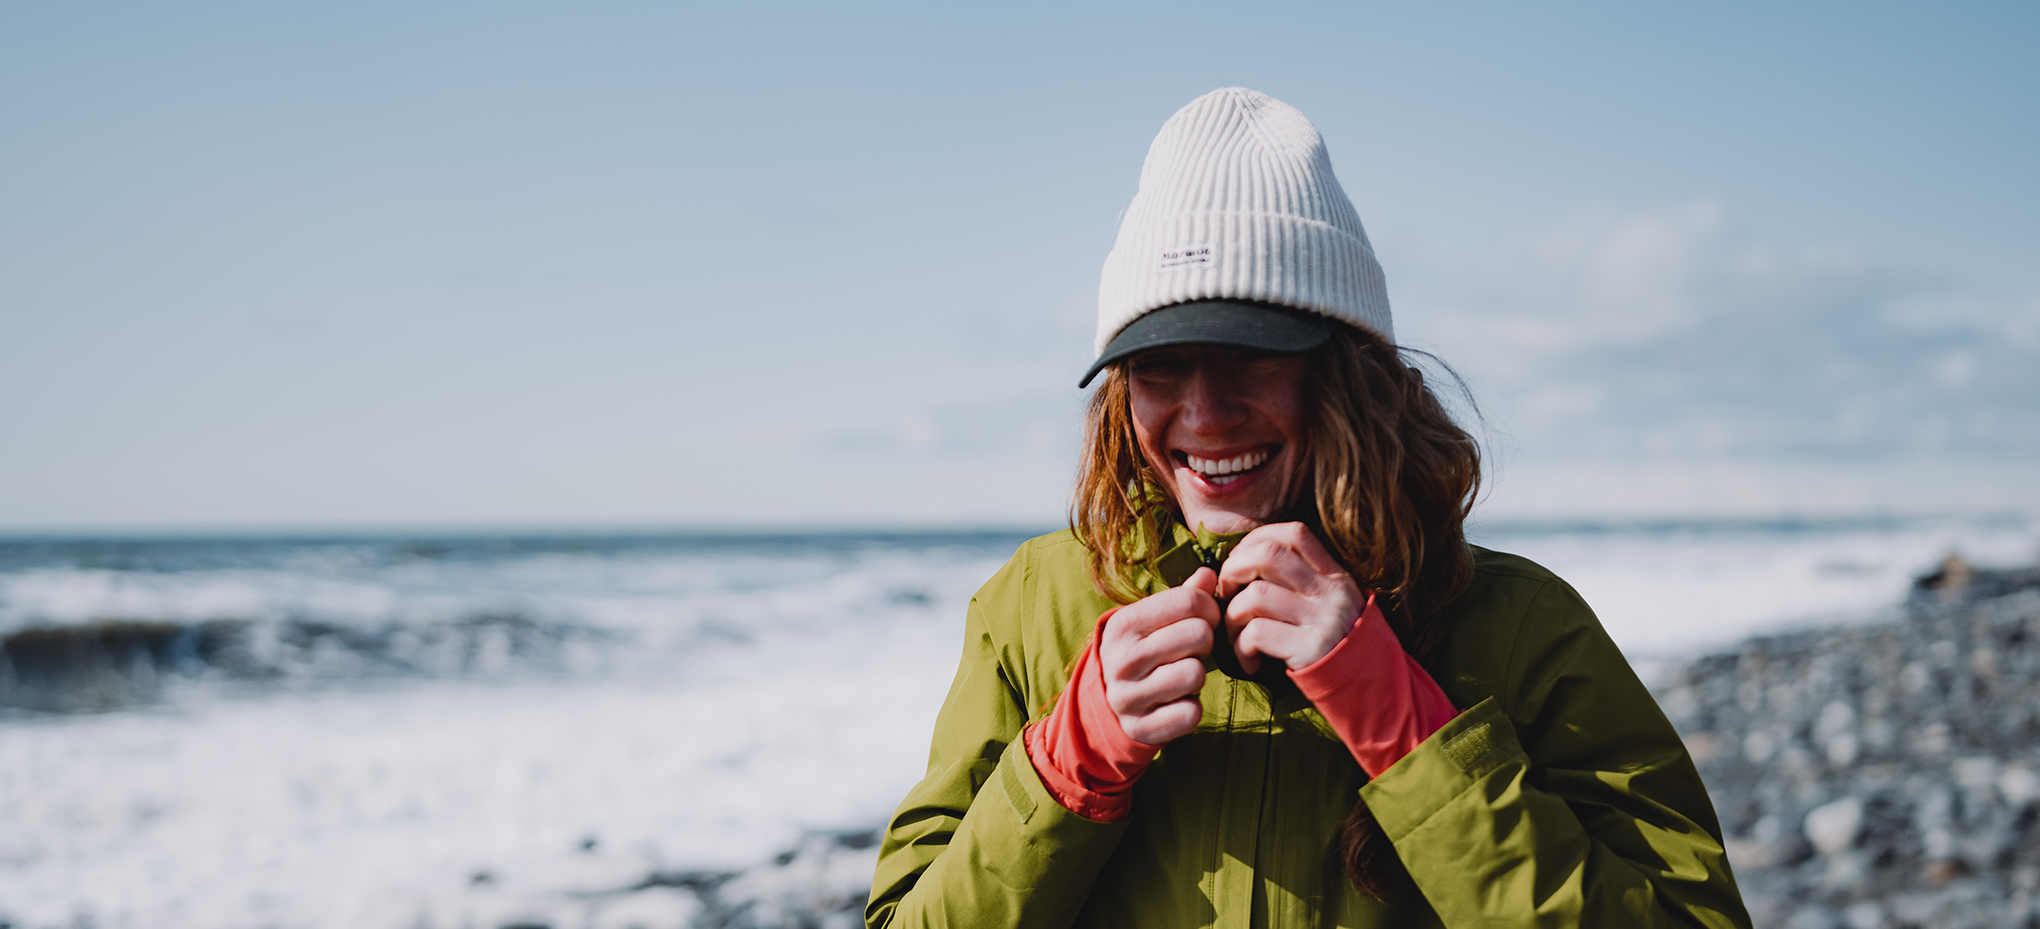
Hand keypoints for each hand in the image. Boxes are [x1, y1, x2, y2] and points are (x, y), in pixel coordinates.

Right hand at [1098, 567, 1220, 743]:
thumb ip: (1183, 596)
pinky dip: (1192, 708)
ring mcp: (1128, 697)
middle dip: (1206, 641)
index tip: (1206, 619)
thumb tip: (1210, 574)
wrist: (1108, 702)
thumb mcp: (1151, 619)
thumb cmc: (1140, 650)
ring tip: (1183, 675)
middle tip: (1195, 649)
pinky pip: (1191, 713)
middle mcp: (1122, 659)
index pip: (1189, 601)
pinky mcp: (1141, 728)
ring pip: (1196, 674)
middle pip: (1199, 635)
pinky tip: (1178, 701)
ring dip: (1198, 675)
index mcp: (1124, 624)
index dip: (1210, 609)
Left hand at [1217, 523, 1365, 673]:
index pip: (1294, 533)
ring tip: (1235, 634)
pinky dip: (1241, 647)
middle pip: (1268, 556)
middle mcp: (1331, 592)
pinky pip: (1257, 634)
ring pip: (1255, 595)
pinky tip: (1249, 660)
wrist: (1368, 688)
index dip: (1257, 539)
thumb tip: (1244, 561)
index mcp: (1334, 575)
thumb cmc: (1334, 644)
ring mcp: (1323, 620)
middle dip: (1233, 568)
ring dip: (1232, 615)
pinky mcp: (1310, 650)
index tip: (1239, 560)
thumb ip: (1301, 580)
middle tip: (1226, 592)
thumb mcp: (1330, 603)